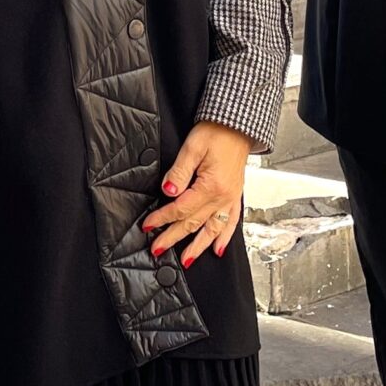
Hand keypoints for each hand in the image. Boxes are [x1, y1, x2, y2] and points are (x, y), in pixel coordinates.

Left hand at [141, 122, 248, 268]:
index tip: (148, 225)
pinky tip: (218, 249)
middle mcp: (223, 196)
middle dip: (174, 238)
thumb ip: (179, 172)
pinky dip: (225, 237)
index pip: (180, 208)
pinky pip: (231, 222)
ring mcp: (231, 198)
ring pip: (213, 229)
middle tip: (158, 248)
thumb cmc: (216, 132)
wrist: (238, 124)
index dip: (162, 218)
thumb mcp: (192, 147)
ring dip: (198, 246)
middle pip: (194, 223)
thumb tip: (168, 191)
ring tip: (187, 260)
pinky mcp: (235, 195)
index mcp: (211, 186)